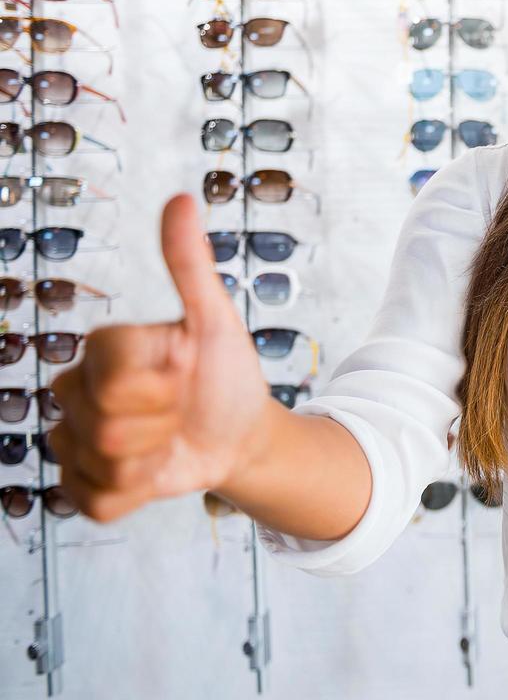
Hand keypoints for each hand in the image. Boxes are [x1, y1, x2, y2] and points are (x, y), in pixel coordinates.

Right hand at [47, 194, 276, 521]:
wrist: (242, 432)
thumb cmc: (226, 372)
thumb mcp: (216, 320)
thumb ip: (191, 265)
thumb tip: (181, 198)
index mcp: (102, 348)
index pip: (111, 371)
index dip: (162, 378)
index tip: (183, 367)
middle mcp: (76, 391)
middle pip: (104, 422)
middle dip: (162, 418)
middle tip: (180, 405)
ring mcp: (74, 441)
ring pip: (103, 462)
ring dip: (154, 456)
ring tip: (169, 436)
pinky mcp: (85, 486)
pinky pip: (100, 501)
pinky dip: (141, 492)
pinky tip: (156, 469)